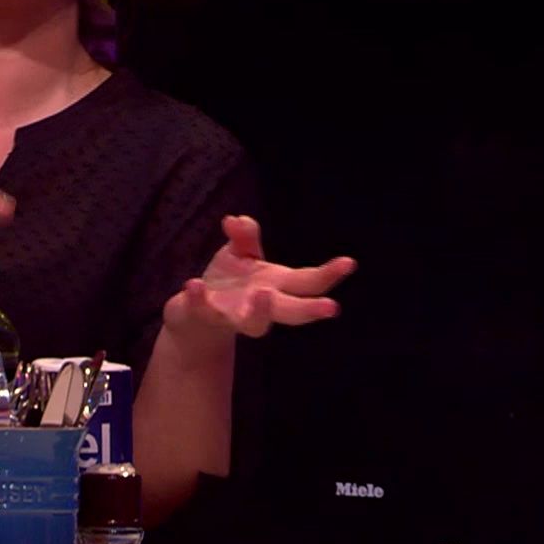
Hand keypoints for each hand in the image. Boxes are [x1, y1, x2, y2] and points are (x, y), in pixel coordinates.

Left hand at [163, 215, 354, 352]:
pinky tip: (193, 284)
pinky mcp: (207, 317)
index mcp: (278, 285)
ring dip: (260, 311)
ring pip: (253, 323)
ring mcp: (236, 315)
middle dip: (310, 309)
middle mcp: (262, 305)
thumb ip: (244, 236)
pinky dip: (199, 298)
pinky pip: (203, 309)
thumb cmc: (231, 282)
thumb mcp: (241, 253)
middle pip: (291, 311)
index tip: (349, 262)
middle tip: (331, 308)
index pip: (308, 282)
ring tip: (263, 294)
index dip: (330, 274)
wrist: (197, 315)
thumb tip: (237, 220)